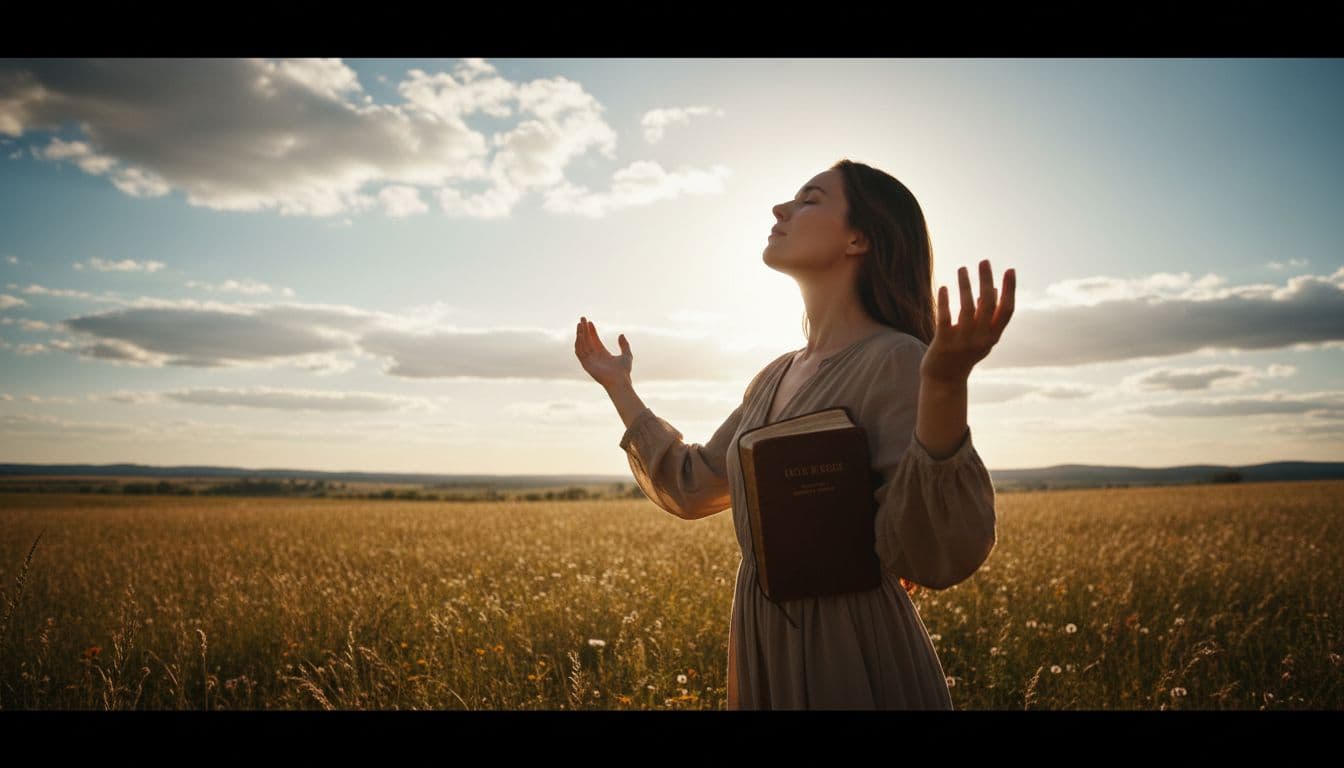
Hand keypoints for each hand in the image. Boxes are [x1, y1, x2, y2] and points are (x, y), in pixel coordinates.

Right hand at [575, 316, 632, 389]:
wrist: (619, 380)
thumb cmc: (624, 371)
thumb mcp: (627, 355)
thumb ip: (624, 345)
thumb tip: (621, 334)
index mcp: (602, 354)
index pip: (594, 340)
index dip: (591, 331)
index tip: (589, 322)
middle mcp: (594, 357)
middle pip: (587, 340)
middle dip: (584, 330)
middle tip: (582, 318)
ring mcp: (589, 361)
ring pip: (582, 344)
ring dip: (580, 334)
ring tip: (580, 324)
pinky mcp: (586, 364)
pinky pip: (579, 352)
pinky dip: (578, 343)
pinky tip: (580, 334)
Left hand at [921, 260, 1014, 383]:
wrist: (944, 380)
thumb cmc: (963, 354)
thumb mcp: (981, 336)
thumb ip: (987, 315)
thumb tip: (993, 288)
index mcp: (993, 336)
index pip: (1006, 310)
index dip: (1010, 290)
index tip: (1010, 270)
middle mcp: (981, 339)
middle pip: (988, 305)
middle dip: (987, 280)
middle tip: (984, 261)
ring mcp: (963, 341)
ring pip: (966, 308)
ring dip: (965, 285)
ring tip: (962, 269)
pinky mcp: (944, 343)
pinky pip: (945, 318)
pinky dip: (945, 301)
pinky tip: (944, 287)